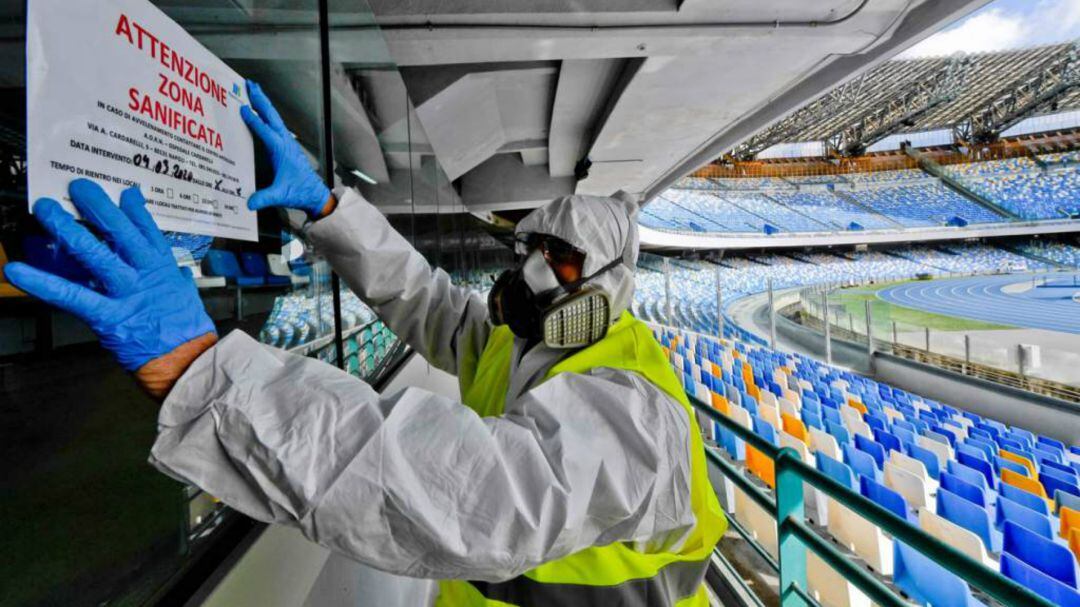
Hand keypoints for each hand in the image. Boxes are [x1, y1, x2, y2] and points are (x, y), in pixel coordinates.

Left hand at [3, 179, 216, 395]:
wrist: (189, 363)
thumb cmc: (187, 333)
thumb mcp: (187, 297)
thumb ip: (176, 278)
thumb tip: (176, 270)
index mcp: (163, 268)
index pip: (148, 230)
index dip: (134, 209)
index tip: (124, 193)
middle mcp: (144, 274)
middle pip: (120, 232)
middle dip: (97, 206)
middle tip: (78, 186)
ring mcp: (126, 293)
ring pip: (94, 254)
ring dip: (67, 229)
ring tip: (46, 210)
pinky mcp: (108, 316)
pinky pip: (71, 296)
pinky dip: (42, 283)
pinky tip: (19, 270)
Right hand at [241, 80, 332, 217]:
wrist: (314, 193)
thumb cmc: (299, 191)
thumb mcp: (280, 195)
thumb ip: (264, 198)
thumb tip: (249, 203)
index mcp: (281, 149)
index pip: (264, 131)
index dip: (253, 119)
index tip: (242, 108)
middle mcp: (285, 142)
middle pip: (271, 116)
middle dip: (260, 99)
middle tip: (249, 84)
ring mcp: (287, 142)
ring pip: (274, 117)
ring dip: (264, 103)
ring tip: (254, 90)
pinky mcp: (287, 145)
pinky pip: (275, 124)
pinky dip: (267, 114)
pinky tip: (262, 112)